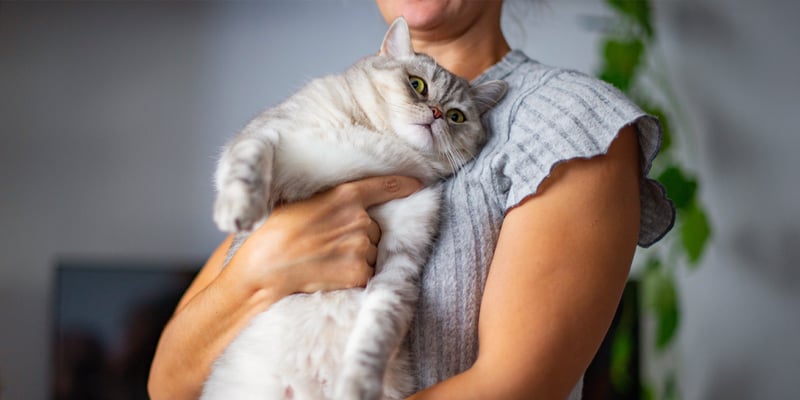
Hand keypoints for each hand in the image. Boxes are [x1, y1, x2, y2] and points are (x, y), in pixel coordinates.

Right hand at [225, 175, 422, 297]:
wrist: (263, 269)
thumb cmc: (272, 235)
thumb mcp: (299, 205)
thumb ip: (329, 203)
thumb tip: (344, 208)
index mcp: (343, 196)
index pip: (383, 186)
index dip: (404, 184)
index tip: (419, 184)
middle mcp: (358, 219)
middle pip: (374, 227)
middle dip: (359, 236)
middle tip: (328, 245)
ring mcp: (360, 246)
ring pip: (372, 251)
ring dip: (357, 257)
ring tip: (326, 261)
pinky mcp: (358, 272)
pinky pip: (367, 273)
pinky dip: (354, 277)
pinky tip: (331, 275)